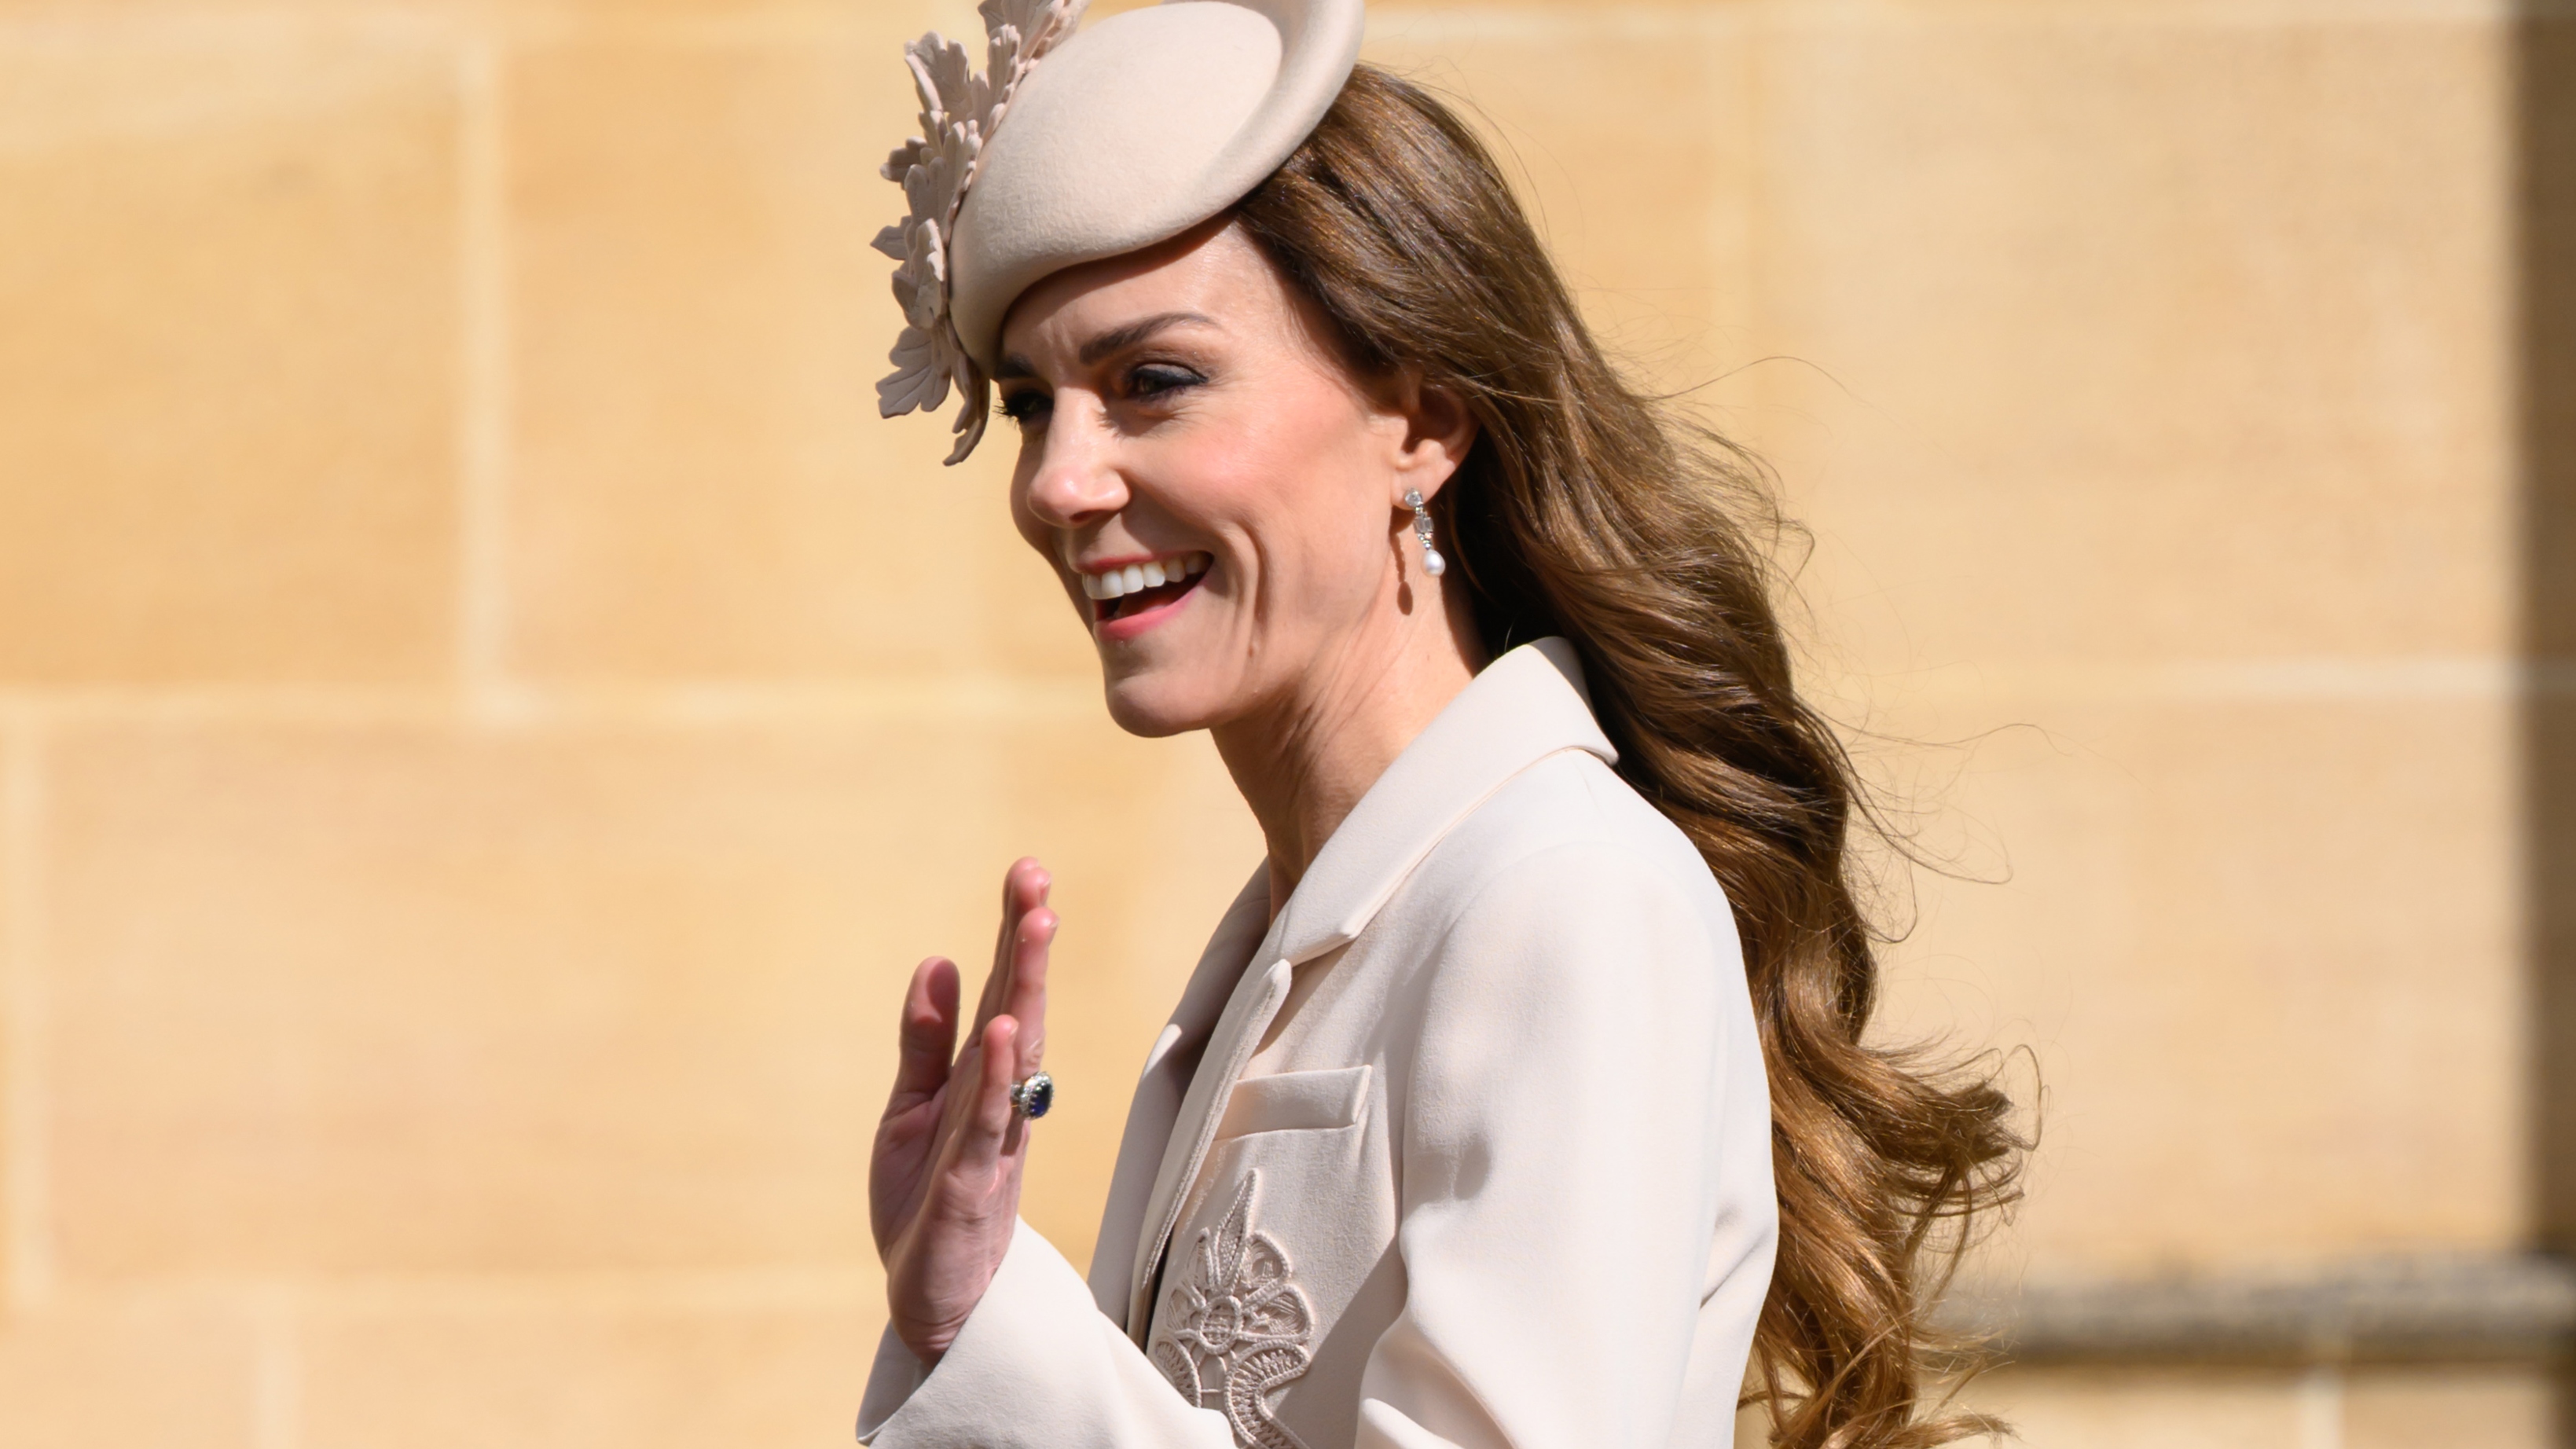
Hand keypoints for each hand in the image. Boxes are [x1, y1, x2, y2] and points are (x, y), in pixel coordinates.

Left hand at [871, 857, 1055, 1364]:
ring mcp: (991, 1140)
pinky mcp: (970, 1185)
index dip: (1014, 934)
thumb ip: (925, 1040)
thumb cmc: (924, 1201)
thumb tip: (938, 959)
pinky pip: (986, 1122)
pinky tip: (1002, 1030)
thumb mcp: (911, 1108)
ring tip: (1035, 926)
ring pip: (1015, 1054)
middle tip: (1036, 877)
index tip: (1026, 870)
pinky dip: (995, 1076)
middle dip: (1028, 943)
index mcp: (983, 1078)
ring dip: (1025, 989)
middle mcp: (999, 1100)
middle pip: (1019, 1008)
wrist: (932, 1299)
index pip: (1004, 993)